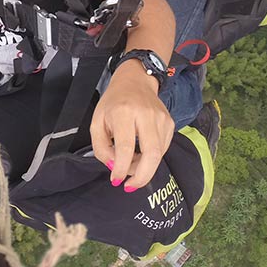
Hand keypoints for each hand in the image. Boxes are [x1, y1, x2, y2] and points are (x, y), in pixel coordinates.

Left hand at [89, 62, 173, 189]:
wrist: (135, 81)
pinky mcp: (170, 123)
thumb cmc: (113, 103)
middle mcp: (146, 114)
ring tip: (130, 163)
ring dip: (144, 167)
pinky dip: (151, 157)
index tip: (116, 180)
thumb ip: (101, 147)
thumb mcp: (97, 122)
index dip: (121, 168)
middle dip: (142, 176)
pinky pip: (163, 149)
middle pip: (152, 154)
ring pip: (158, 154)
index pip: (126, 147)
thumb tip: (114, 167)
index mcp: (123, 112)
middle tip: (130, 186)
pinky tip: (140, 153)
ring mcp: (161, 118)